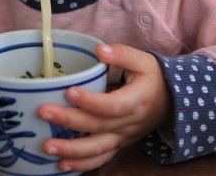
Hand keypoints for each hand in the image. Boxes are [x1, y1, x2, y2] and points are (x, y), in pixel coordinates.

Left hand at [38, 44, 172, 172]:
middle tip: (44, 113)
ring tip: (47, 147)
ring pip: (97, 149)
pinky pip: (101, 159)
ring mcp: (123, 137)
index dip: (90, 101)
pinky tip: (62, 165)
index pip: (112, 105)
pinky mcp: (119, 144)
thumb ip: (122, 54)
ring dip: (71, 150)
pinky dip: (82, 165)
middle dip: (69, 121)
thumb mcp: (144, 60)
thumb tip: (99, 50)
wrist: (172, 102)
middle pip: (97, 126)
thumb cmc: (154, 78)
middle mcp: (129, 124)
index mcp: (136, 101)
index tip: (68, 91)